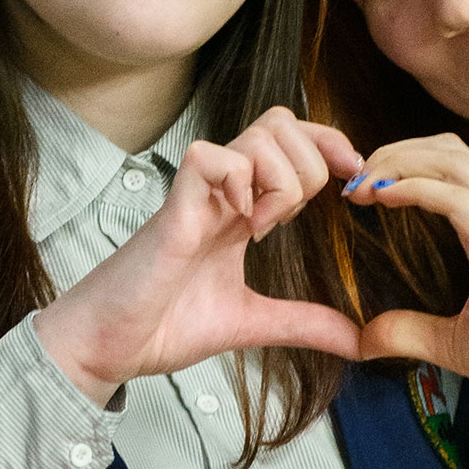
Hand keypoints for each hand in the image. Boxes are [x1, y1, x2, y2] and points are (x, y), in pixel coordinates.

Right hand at [35, 108, 363, 403]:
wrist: (110, 347)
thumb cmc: (164, 327)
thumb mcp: (251, 323)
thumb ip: (303, 323)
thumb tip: (358, 341)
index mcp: (242, 208)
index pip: (293, 141)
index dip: (330, 145)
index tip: (353, 181)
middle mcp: (223, 191)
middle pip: (282, 121)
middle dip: (311, 164)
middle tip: (290, 219)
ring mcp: (199, 195)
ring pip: (259, 135)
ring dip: (280, 181)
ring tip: (261, 229)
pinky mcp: (174, 209)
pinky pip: (211, 157)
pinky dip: (238, 183)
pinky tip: (236, 224)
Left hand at [344, 135, 468, 418]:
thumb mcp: (457, 344)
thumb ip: (410, 333)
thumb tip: (363, 339)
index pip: (450, 169)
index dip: (404, 165)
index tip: (363, 190)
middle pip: (446, 149)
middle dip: (394, 152)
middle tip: (352, 179)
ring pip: (450, 160)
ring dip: (398, 161)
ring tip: (360, 185)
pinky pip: (455, 196)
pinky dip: (413, 187)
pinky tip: (381, 198)